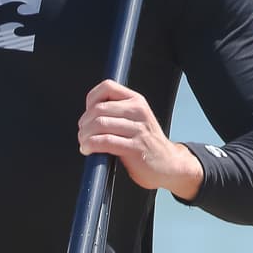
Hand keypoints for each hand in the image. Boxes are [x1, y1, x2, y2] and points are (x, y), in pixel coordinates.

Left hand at [78, 80, 204, 199]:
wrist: (169, 164)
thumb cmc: (147, 143)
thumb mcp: (136, 119)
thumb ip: (117, 111)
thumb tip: (88, 113)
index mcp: (136, 101)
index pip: (107, 87)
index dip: (91, 100)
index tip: (88, 115)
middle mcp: (138, 111)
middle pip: (98, 108)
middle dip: (84, 123)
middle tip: (83, 134)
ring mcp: (138, 130)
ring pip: (100, 124)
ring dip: (85, 135)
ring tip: (84, 143)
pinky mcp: (135, 148)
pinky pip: (105, 142)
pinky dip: (91, 145)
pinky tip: (88, 150)